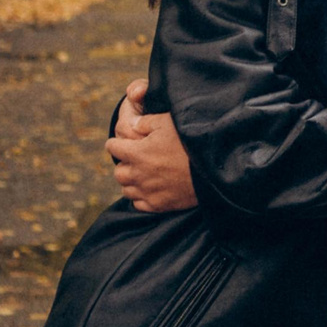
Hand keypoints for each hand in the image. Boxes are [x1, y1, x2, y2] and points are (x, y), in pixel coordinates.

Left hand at [109, 84, 196, 213]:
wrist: (213, 168)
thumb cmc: (191, 140)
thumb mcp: (168, 122)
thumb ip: (145, 122)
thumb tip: (131, 124)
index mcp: (136, 152)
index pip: (112, 147)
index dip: (118, 142)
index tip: (125, 142)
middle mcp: (137, 174)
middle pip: (118, 171)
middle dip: (125, 164)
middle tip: (138, 159)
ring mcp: (147, 191)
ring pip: (126, 189)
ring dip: (132, 182)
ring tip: (145, 175)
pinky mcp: (158, 205)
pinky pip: (138, 204)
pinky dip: (141, 197)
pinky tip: (152, 189)